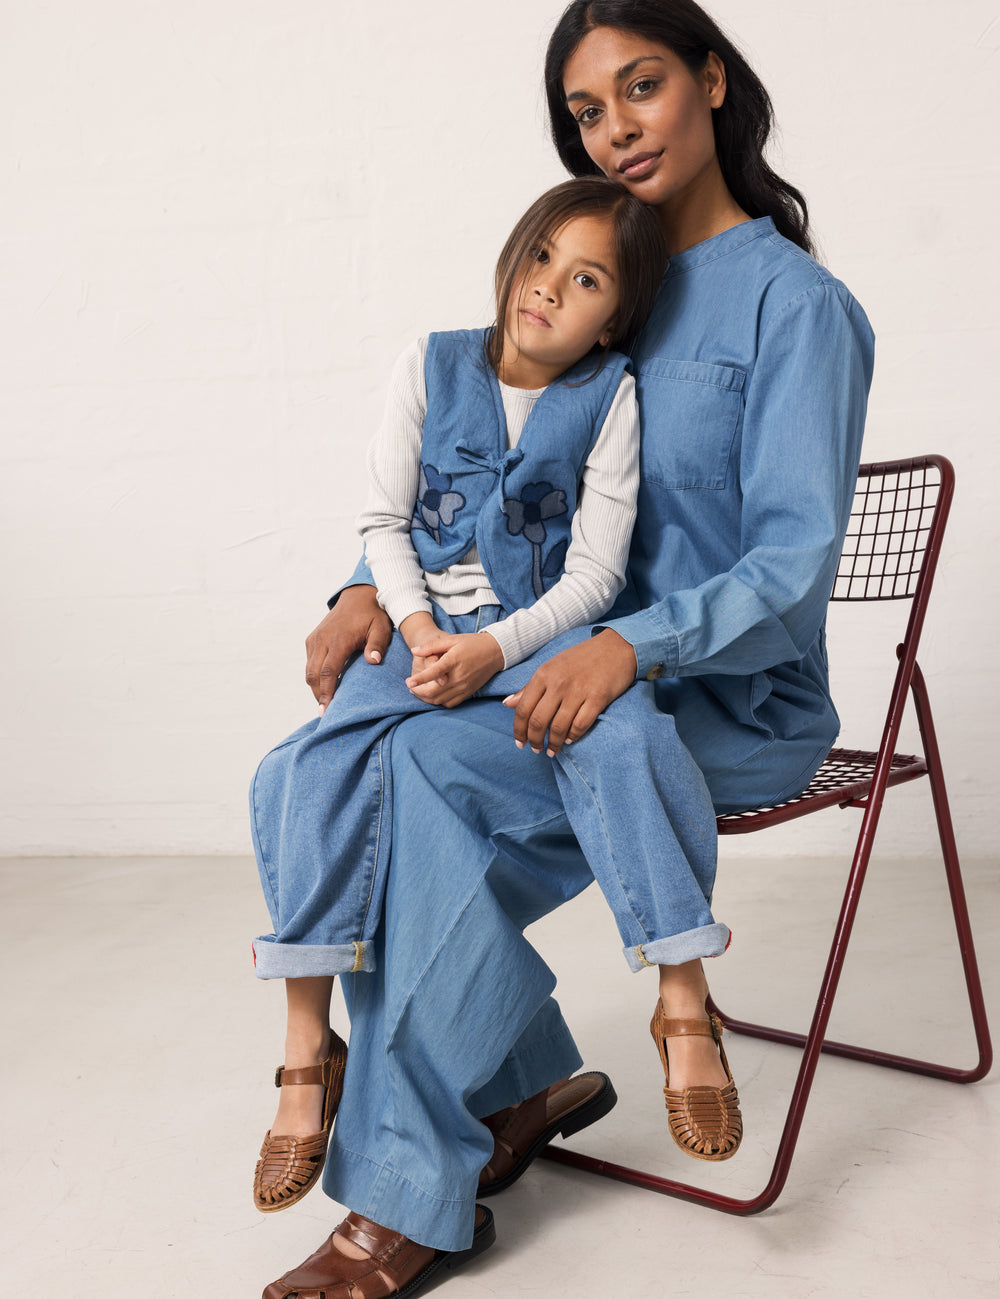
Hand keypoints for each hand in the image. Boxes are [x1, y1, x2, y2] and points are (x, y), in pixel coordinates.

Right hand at [305, 585, 391, 712]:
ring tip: (324, 702)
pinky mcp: (312, 639)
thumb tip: (373, 661)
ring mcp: (315, 639)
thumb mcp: (380, 627)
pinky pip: (310, 661)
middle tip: (324, 712)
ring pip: (309, 669)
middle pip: (313, 674)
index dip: (326, 692)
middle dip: (318, 695)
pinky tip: (324, 685)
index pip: (328, 671)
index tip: (326, 709)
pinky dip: (314, 675)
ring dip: (315, 687)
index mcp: (338, 640)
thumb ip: (377, 645)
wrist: (358, 595)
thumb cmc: (373, 614)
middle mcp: (322, 640)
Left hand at [405, 632, 504, 707]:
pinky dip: (439, 702)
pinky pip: (450, 703)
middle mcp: (459, 676)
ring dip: (426, 698)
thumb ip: (431, 646)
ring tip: (418, 691)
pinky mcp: (468, 692)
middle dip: (418, 691)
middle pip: (434, 691)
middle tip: (410, 686)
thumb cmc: (472, 643)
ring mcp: (464, 687)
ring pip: (440, 699)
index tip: (408, 682)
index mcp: (454, 661)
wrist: (496, 652)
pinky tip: (434, 695)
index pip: (434, 673)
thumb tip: (414, 650)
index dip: (419, 679)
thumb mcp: (452, 639)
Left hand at [502, 629, 636, 754]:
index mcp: (543, 674)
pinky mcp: (598, 698)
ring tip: (552, 750)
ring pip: (558, 727)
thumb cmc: (581, 658)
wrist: (616, 647)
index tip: (520, 742)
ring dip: (553, 744)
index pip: (523, 708)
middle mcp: (558, 683)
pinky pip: (580, 725)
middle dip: (534, 740)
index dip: (518, 730)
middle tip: (536, 749)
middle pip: (538, 721)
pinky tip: (569, 740)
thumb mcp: (551, 666)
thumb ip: (530, 687)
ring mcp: (578, 691)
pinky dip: (573, 737)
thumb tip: (508, 703)